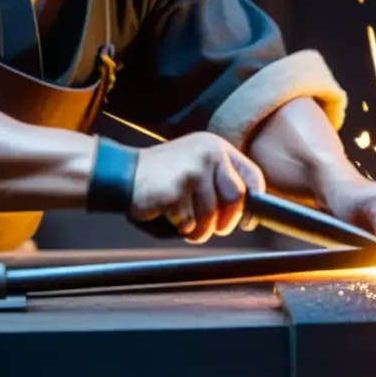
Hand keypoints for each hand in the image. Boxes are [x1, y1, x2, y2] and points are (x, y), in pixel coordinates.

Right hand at [130, 132, 265, 243]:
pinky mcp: (177, 189)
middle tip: (211, 227)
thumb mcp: (197, 168)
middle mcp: (208, 154)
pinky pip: (189, 222)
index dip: (254, 202)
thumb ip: (220, 183)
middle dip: (226, 221)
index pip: (252, 176)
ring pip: (212, 216)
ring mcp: (193, 170)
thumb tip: (247, 213)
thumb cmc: (162, 177)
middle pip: (237, 198)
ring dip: (198, 228)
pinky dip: (179, 227)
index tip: (246, 220)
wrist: (121, 173)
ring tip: (183, 221)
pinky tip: (167, 214)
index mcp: (216, 147)